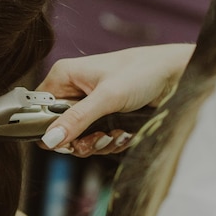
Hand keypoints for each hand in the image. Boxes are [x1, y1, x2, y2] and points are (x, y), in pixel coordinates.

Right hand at [37, 44, 193, 155]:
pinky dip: (110, 142)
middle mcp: (73, 90)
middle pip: (59, 128)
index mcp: (64, 76)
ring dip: (97, 143)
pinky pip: (95, 139)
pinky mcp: (104, 116)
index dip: (48, 128)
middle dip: (79, 140)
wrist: (176, 74)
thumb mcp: (107, 98)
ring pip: (78, 137)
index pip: (38, 107)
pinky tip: (124, 133)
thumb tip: (50, 139)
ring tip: (114, 135)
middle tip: (97, 139)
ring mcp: (89, 105)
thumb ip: (76, 120)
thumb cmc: (142, 71)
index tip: (64, 141)